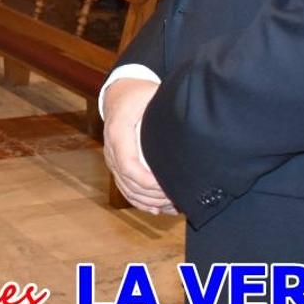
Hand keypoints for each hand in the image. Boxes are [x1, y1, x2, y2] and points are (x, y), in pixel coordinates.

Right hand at [103, 79, 177, 214]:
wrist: (119, 94)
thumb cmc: (139, 94)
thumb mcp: (152, 94)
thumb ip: (166, 109)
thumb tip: (192, 121)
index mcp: (117, 132)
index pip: (127, 164)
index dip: (145, 180)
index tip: (166, 187)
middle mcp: (111, 148)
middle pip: (127, 181)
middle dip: (152, 195)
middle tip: (178, 198)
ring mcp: (112, 159)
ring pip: (126, 189)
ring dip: (149, 202)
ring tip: (173, 205)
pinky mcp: (116, 165)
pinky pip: (125, 188)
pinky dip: (141, 202)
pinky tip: (159, 209)